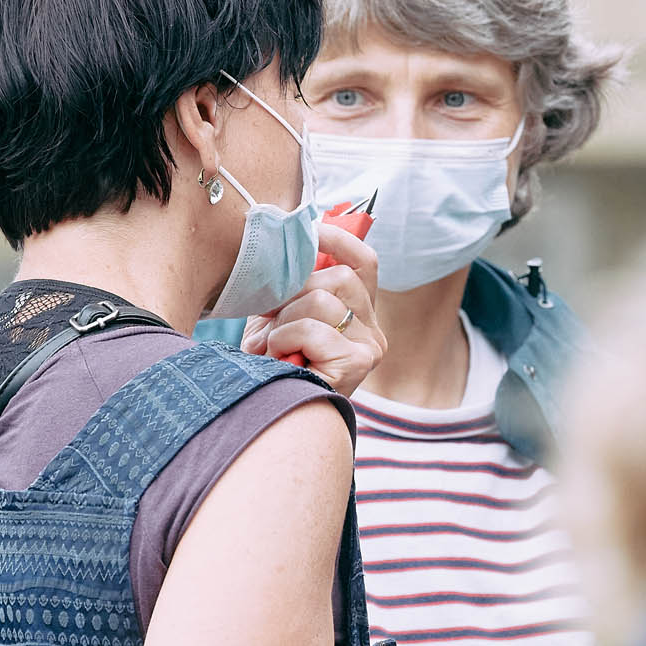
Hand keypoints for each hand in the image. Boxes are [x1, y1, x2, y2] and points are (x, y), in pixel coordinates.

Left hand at [242, 224, 384, 395]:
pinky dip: (285, 339)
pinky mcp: (358, 363)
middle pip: (337, 277)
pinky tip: (282, 359)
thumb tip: (289, 240)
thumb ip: (292, 285)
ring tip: (275, 346)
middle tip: (271, 318)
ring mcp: (370, 348)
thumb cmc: (275, 366)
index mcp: (360, 315)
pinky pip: (312, 328)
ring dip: (284, 320)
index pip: (365, 262)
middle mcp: (373, 331)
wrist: (273, 416)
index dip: (339, 240)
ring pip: (321, 299)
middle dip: (294, 291)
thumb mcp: (281, 316)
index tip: (310, 230)